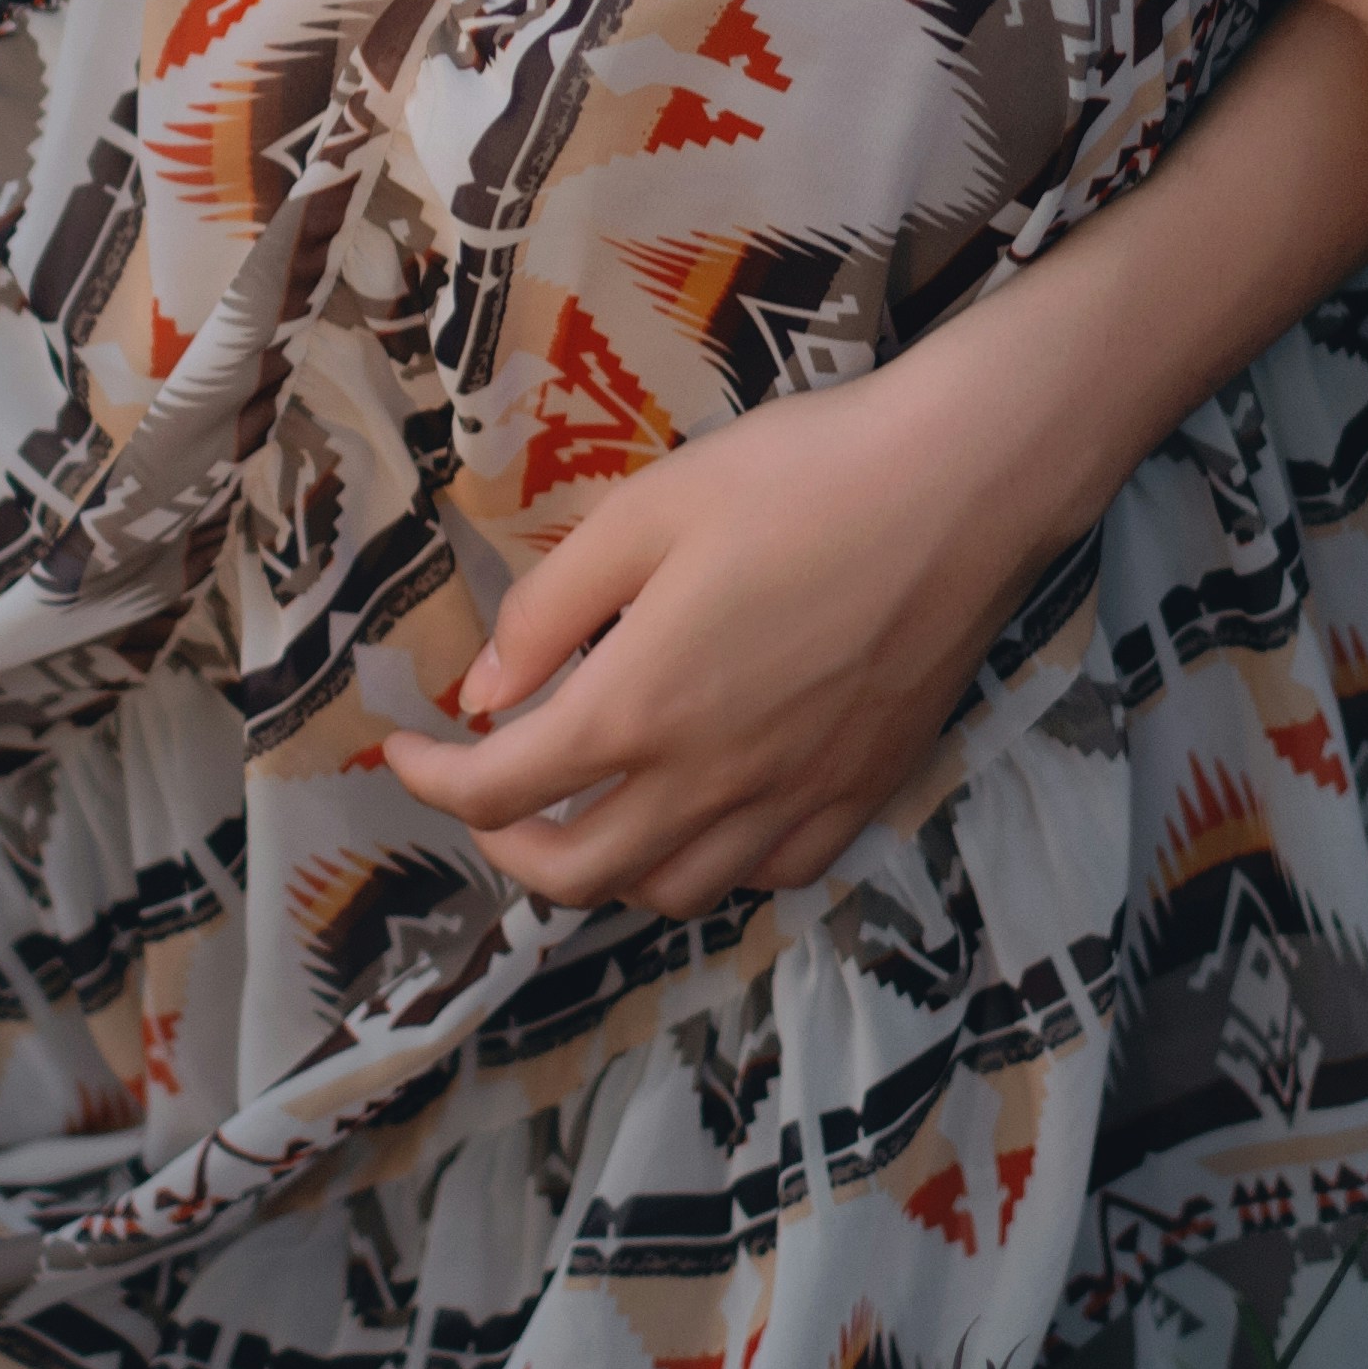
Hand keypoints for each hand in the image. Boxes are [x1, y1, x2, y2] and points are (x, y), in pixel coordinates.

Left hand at [378, 360, 1069, 925]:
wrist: (962, 489)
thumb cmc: (800, 477)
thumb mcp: (647, 511)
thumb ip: (551, 609)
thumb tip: (484, 692)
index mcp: (639, 706)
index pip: (499, 785)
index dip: (431, 779)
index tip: (405, 749)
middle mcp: (708, 781)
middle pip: (574, 874)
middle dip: (505, 846)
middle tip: (486, 793)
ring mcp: (791, 800)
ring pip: (670, 891)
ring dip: (605, 867)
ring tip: (589, 807)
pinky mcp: (859, 796)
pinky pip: (768, 874)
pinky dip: (713, 864)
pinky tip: (706, 809)